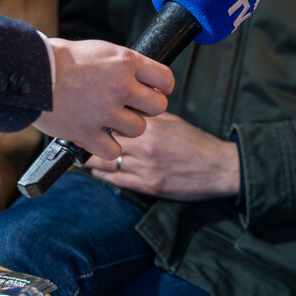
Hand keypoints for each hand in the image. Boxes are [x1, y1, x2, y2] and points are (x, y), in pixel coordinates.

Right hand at [32, 38, 173, 158]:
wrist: (30, 72)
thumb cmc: (60, 58)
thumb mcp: (100, 50)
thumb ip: (123, 64)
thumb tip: (141, 74)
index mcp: (126, 62)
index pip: (165, 79)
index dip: (162, 87)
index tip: (154, 91)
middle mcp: (121, 87)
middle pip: (158, 107)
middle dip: (146, 108)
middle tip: (131, 107)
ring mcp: (105, 111)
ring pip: (138, 129)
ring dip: (126, 128)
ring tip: (110, 121)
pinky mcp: (87, 132)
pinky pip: (113, 150)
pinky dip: (107, 148)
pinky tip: (99, 138)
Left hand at [86, 112, 240, 201]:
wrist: (219, 168)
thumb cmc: (198, 144)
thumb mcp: (174, 122)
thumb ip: (149, 117)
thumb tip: (127, 109)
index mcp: (153, 126)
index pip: (115, 119)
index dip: (97, 118)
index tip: (86, 116)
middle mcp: (146, 146)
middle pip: (105, 140)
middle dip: (88, 138)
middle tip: (76, 135)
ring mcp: (146, 168)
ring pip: (106, 162)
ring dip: (91, 159)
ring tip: (82, 155)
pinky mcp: (148, 186)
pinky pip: (116, 180)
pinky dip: (103, 175)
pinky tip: (97, 171)